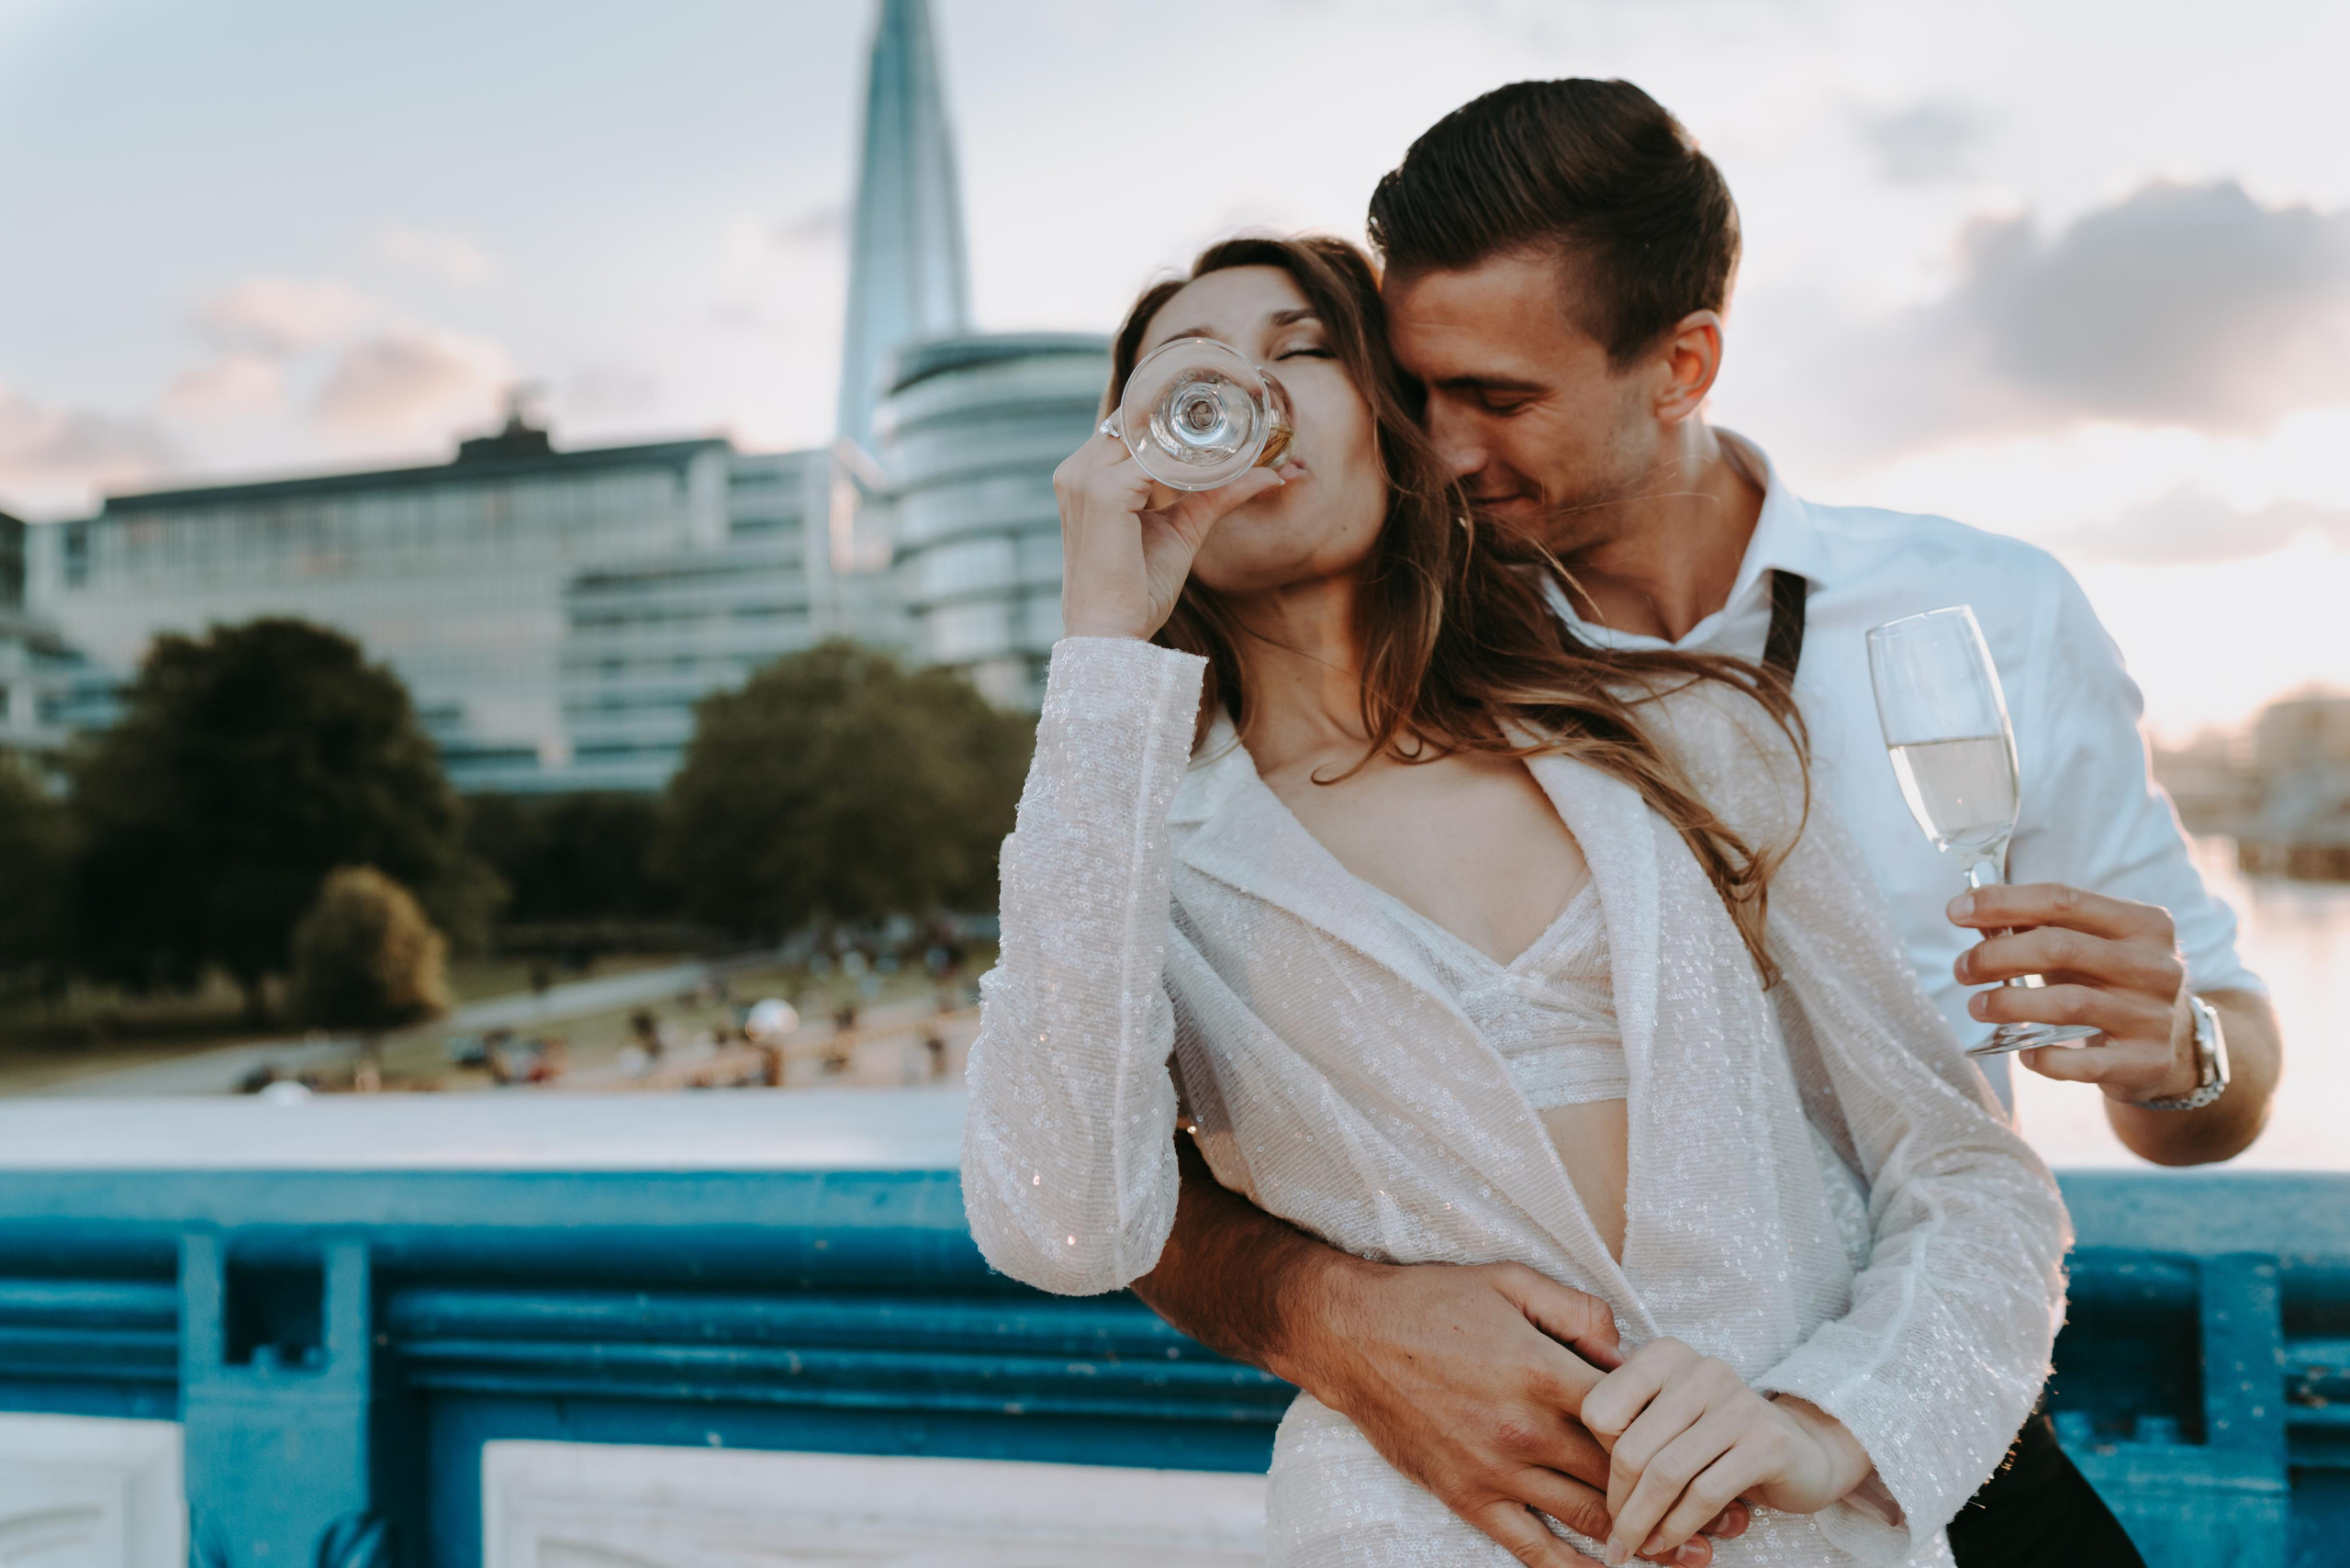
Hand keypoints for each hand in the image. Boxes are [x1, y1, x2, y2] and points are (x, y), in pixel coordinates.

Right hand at [1053, 427, 1283, 640]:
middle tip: (1238, 419)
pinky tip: (1222, 465)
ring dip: (1190, 436)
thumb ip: (1216, 494)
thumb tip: (1269, 475)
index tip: (1221, 417)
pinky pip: (1155, 461)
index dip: (1172, 416)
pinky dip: (1190, 462)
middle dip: (1184, 417)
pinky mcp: (1103, 494)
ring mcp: (1085, 479)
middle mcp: (1077, 470)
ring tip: (1237, 437)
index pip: (1129, 424)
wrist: (1110, 634)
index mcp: (1085, 475)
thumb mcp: (1182, 529)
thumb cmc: (1137, 590)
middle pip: (1136, 418)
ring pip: (1146, 433)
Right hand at [1294, 1259, 1747, 1567]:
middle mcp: (1525, 1431)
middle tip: (1737, 1518)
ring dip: (1648, 1541)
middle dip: (1685, 1499)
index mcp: (1543, 1373)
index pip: (1635, 1421)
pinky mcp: (1466, 1498)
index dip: (1685, 1440)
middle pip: (1624, 1479)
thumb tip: (1627, 1349)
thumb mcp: (1510, 1281)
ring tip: (1698, 1553)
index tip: (1724, 1454)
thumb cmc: (1431, 1301)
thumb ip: (1578, 1312)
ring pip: (1590, 1521)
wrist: (1350, 1336)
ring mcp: (1495, 1472)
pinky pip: (1533, 1550)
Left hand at [1583, 1340, 1870, 1565]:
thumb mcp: (1669, 1423)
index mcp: (1666, 1355)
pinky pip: (1704, 1494)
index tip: (1609, 1487)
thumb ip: (1630, 1436)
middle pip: (1631, 1448)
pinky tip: (1667, 1543)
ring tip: (1634, 1547)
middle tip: (1616, 1536)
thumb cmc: (1718, 1440)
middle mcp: (1700, 1369)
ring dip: (1642, 1523)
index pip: (1600, 1408)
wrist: (1803, 1450)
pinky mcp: (1767, 1442)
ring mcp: (1737, 1402)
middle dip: (1618, 1503)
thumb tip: (1591, 1495)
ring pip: (1666, 1475)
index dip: (1597, 1454)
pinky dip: (1678, 1528)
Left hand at [1948, 883, 2199, 1102]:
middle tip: (1963, 968)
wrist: (2172, 1047)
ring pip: (2067, 1004)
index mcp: (2143, 923)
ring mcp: (2154, 1016)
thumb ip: (2039, 926)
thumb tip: (1972, 912)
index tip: (1956, 910)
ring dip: (2008, 1004)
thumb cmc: (2110, 983)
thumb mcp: (2087, 945)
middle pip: (2059, 947)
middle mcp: (2155, 966)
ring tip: (1978, 1006)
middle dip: (1996, 955)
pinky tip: (2023, 1052)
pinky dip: (2042, 1057)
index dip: (2002, 902)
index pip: (2062, 899)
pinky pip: (2081, 1063)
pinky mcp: (2146, 1062)